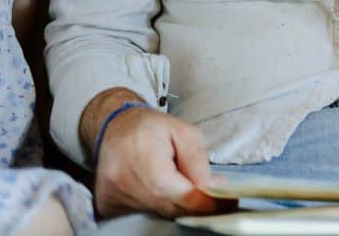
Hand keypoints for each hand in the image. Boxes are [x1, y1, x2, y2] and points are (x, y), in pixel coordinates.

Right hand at [94, 106, 227, 217]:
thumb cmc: (151, 127)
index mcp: (146, 164)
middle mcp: (126, 186)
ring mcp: (114, 199)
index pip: (184, 196)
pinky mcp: (108, 206)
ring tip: (180, 181)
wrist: (114, 126)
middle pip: (173, 208)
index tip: (229, 203)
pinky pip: (144, 212)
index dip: (209, 203)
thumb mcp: (184, 132)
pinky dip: (159, 203)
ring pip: (159, 212)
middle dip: (196, 203)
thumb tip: (213, 187)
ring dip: (176, 201)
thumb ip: (198, 160)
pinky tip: (161, 187)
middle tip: (213, 193)